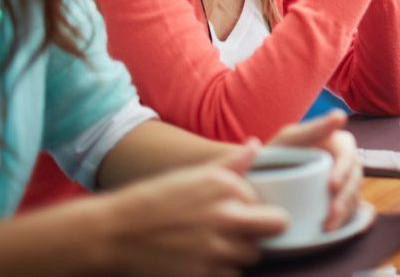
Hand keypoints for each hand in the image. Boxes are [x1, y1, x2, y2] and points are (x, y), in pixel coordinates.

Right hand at [102, 145, 286, 275]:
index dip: (257, 209)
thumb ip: (230, 163)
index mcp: (227, 186)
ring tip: (216, 247)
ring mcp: (217, 247)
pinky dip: (222, 272)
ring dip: (241, 254)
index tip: (240, 212)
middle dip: (264, 231)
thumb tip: (255, 146)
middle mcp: (227, 214)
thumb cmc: (152, 200)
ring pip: (254, 256)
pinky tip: (204, 262)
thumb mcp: (192, 174)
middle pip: (276, 226)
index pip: (268, 200)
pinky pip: (231, 276)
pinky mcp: (204, 275)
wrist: (112, 234)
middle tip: (244, 233)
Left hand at [269, 111, 361, 231]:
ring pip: (355, 196)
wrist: (257, 185)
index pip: (349, 153)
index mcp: (335, 143)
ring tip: (329, 227)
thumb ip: (311, 129)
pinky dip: (348, 222)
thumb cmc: (274, 156)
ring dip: (346, 212)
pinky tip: (336, 231)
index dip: (344, 170)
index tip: (331, 186)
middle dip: (346, 197)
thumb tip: (340, 115)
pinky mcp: (338, 203)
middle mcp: (343, 163)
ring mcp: (342, 184)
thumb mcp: (288, 140)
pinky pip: (352, 212)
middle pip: (356, 178)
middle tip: (332, 213)